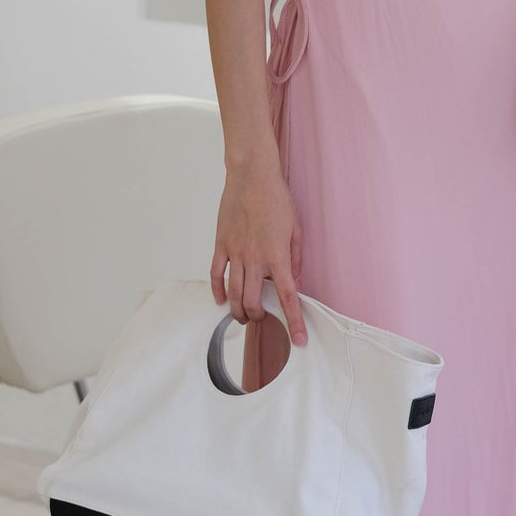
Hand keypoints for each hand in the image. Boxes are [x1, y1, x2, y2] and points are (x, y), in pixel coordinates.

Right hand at [211, 158, 307, 345]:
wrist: (251, 175)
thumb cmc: (276, 198)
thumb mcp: (296, 228)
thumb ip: (295, 257)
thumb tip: (293, 279)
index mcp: (277, 255)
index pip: (287, 297)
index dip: (294, 322)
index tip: (299, 339)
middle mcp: (255, 258)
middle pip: (254, 301)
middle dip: (258, 318)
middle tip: (262, 320)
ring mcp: (235, 252)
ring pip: (234, 293)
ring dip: (238, 311)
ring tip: (243, 317)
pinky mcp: (221, 243)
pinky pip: (216, 273)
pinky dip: (218, 290)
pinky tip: (221, 300)